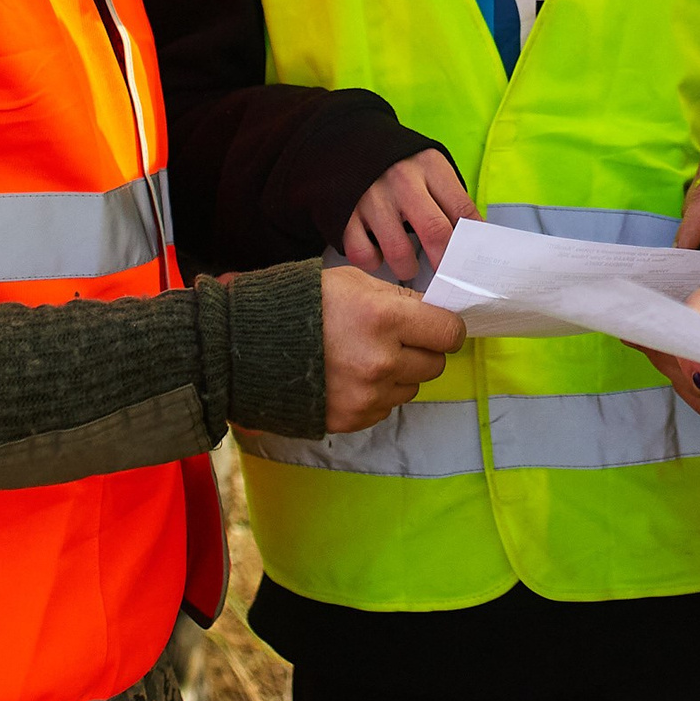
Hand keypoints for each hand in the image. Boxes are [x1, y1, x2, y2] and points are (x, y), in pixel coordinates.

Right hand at [319, 265, 466, 433]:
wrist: (250, 344)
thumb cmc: (303, 303)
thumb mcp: (355, 281)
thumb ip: (399, 298)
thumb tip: (433, 313)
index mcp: (384, 318)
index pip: (449, 332)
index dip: (446, 328)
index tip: (437, 326)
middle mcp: (381, 361)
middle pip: (435, 364)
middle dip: (422, 350)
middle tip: (395, 339)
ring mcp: (367, 396)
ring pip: (412, 388)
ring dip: (398, 374)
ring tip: (364, 356)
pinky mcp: (352, 419)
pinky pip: (385, 408)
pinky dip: (376, 394)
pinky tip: (349, 376)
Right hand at [343, 149, 477, 280]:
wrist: (348, 142)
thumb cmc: (398, 164)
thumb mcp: (429, 168)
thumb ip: (450, 198)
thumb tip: (474, 237)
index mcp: (430, 166)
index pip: (462, 210)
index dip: (470, 242)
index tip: (470, 260)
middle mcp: (402, 180)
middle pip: (435, 233)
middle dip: (445, 262)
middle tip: (445, 273)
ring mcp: (372, 197)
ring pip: (399, 252)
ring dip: (408, 268)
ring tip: (409, 265)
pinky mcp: (345, 213)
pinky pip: (364, 254)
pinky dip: (373, 262)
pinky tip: (378, 254)